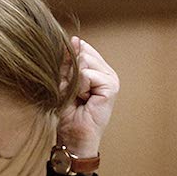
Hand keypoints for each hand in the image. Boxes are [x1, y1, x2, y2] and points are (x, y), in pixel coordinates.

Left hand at [56, 36, 117, 157]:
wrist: (73, 136)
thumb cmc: (68, 112)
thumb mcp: (65, 81)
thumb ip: (69, 61)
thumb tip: (74, 39)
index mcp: (98, 69)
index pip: (83, 49)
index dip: (69, 62)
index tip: (67, 83)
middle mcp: (107, 72)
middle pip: (82, 54)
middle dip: (70, 73)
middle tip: (73, 93)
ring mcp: (111, 79)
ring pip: (84, 62)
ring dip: (74, 81)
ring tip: (78, 97)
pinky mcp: (111, 87)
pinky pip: (86, 74)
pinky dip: (79, 87)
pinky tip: (83, 99)